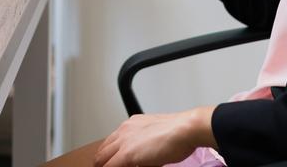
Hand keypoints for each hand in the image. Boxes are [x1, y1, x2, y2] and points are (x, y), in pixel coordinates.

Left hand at [94, 107, 215, 166]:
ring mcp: (124, 142)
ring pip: (102, 159)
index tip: (111, 163)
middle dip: (102, 163)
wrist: (185, 130)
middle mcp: (124, 130)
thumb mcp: (156, 134)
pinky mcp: (126, 154)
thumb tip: (144, 157)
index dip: (108, 155)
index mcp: (131, 125)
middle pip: (103, 150)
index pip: (111, 142)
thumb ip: (144, 143)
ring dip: (105, 166)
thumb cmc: (179, 133)